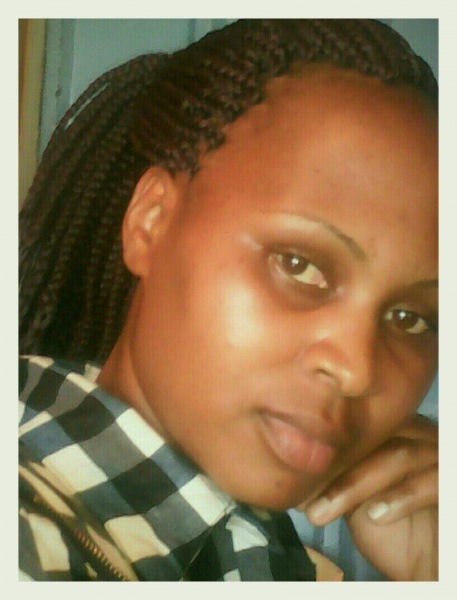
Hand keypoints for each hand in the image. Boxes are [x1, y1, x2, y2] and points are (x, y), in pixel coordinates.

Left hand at [303, 415, 437, 580]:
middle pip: (378, 433)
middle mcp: (421, 434)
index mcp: (396, 430)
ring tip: (322, 512)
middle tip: (303, 498)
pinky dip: (401, 497)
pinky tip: (375, 516)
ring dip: (355, 484)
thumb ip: (333, 475)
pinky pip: (433, 481)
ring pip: (399, 455)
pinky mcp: (452, 482)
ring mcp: (440, 455)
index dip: (324, 447)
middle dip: (336, 464)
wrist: (428, 566)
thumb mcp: (355, 498)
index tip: (293, 477)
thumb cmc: (393, 530)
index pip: (358, 423)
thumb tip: (287, 469)